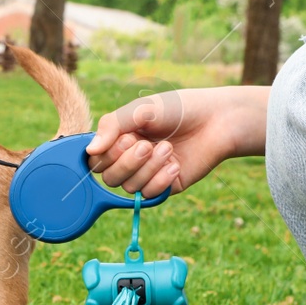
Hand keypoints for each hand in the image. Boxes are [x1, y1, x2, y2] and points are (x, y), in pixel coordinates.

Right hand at [86, 86, 268, 196]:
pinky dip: (159, 181)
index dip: (107, 154)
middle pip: (109, 177)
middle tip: (147, 145)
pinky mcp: (165, 188)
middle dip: (127, 162)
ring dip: (147, 169)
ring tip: (168, 149)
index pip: (96, 159)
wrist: (216, 120)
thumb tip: (89, 151)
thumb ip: (112, 126)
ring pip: (129, 187)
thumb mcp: (140, 110)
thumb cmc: (178, 109)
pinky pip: (148, 196)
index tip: (126, 138)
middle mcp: (130, 159)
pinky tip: (175, 164)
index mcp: (120, 139)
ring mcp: (147, 175)